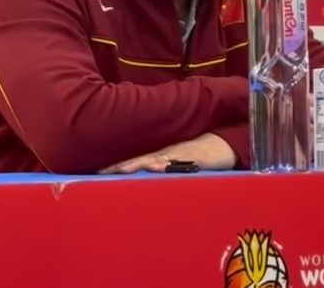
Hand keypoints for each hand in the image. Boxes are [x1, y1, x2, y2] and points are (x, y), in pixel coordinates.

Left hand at [99, 132, 236, 173]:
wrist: (224, 146)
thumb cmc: (200, 155)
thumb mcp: (178, 161)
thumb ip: (163, 167)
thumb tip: (145, 177)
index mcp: (161, 156)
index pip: (135, 161)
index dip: (118, 166)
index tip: (100, 171)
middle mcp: (166, 154)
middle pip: (140, 160)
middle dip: (121, 166)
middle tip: (102, 171)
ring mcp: (179, 155)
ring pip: (155, 160)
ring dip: (138, 164)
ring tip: (121, 170)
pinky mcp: (194, 158)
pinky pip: (178, 161)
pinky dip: (166, 164)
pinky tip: (157, 167)